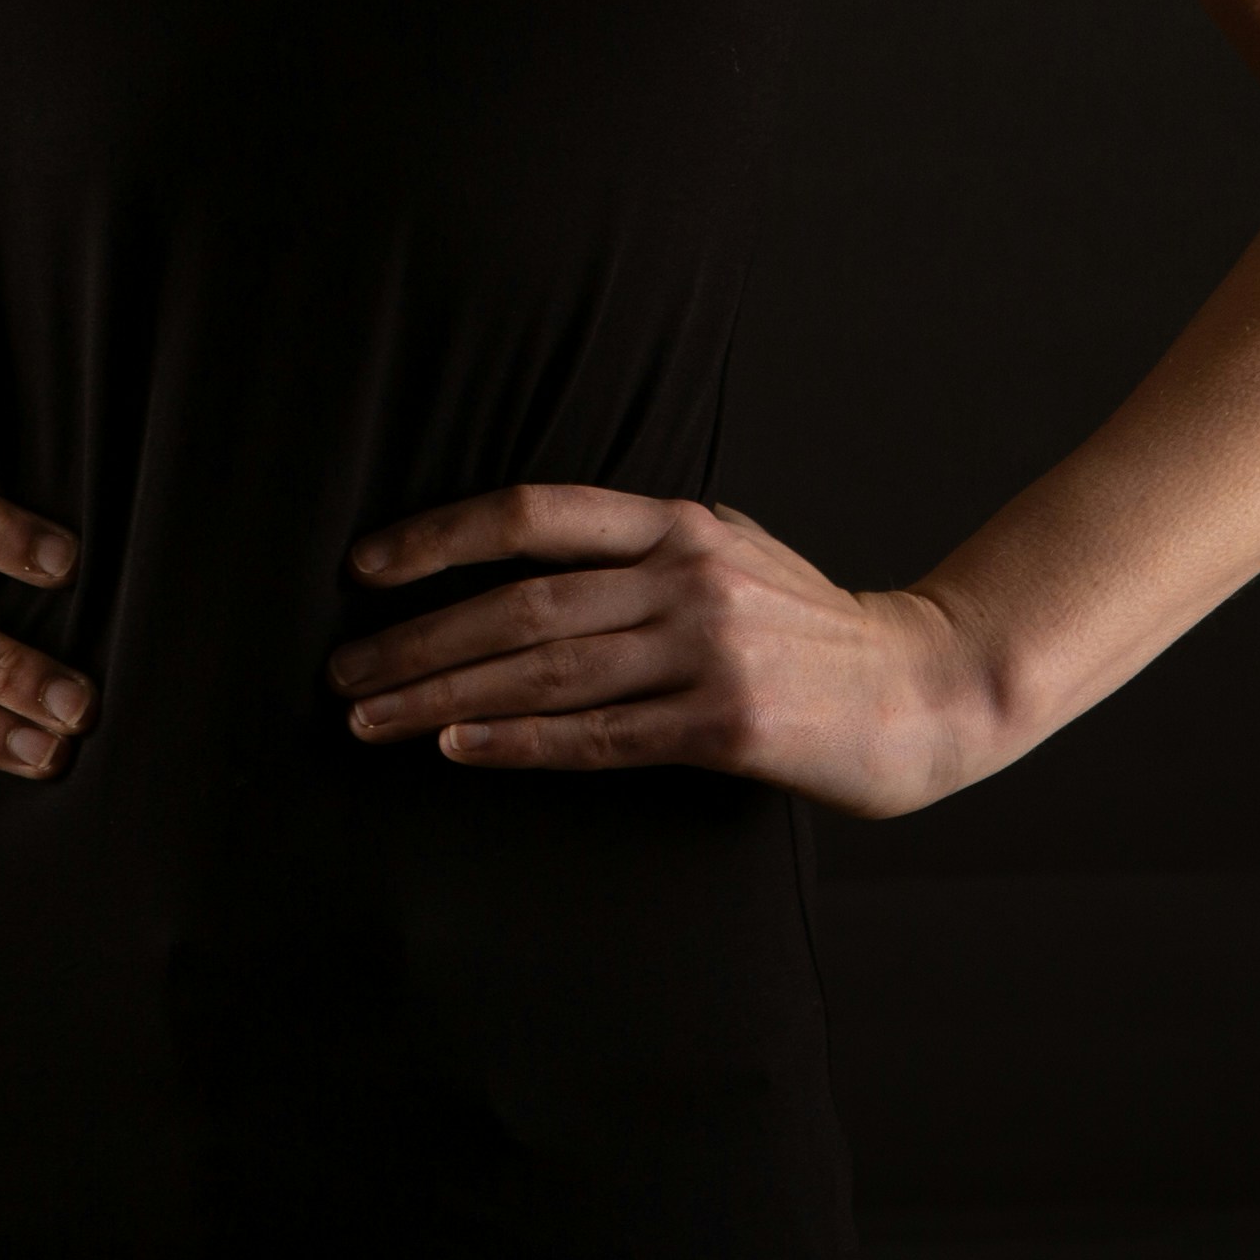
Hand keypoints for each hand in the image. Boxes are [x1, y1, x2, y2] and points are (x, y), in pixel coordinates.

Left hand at [327, 485, 997, 819]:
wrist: (921, 690)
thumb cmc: (809, 627)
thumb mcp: (731, 551)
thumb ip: (642, 547)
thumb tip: (526, 556)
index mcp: (678, 521)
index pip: (533, 513)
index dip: (440, 538)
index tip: (363, 569)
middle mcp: (687, 575)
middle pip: (521, 602)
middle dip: (414, 638)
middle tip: (338, 670)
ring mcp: (708, 650)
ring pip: (544, 671)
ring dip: (441, 695)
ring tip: (367, 718)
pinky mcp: (725, 726)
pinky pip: (596, 737)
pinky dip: (517, 741)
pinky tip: (454, 747)